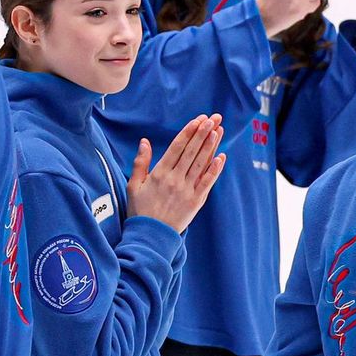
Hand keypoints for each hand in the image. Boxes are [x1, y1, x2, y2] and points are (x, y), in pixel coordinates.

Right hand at [126, 114, 226, 232]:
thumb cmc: (140, 210)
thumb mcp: (134, 185)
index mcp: (159, 174)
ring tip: (218, 130)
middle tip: (213, 118)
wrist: (150, 237)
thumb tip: (145, 141)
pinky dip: (214, 170)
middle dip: (203, 133)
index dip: (188, 132)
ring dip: (211, 146)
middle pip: (191, 152)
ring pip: (200, 164)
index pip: (177, 148)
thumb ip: (140, 162)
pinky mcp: (195, 202)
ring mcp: (186, 191)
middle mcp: (174, 180)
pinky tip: (221, 157)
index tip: (198, 119)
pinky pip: (207, 183)